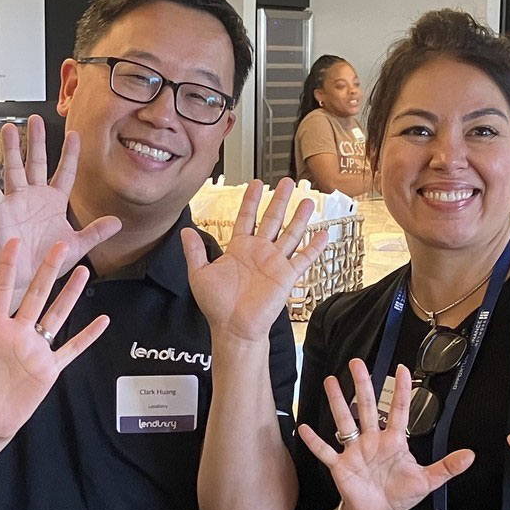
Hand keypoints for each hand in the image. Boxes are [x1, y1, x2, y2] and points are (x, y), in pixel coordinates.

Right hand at [0, 115, 119, 310]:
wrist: (25, 279)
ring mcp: (16, 202)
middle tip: (34, 119)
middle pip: (37, 162)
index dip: (70, 154)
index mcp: (55, 202)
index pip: (65, 172)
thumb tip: (118, 222)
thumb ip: (95, 232)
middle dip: (36, 141)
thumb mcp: (76, 246)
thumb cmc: (48, 262)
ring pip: (14, 169)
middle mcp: (35, 197)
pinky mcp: (0, 212)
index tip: (75, 135)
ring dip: (11, 149)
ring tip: (9, 128)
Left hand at [0, 238, 107, 448]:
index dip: (9, 267)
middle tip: (59, 244)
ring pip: (57, 315)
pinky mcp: (48, 369)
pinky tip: (102, 321)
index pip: (4, 290)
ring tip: (84, 270)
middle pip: (37, 295)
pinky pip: (71, 349)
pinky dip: (87, 336)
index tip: (15, 242)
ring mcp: (35, 350)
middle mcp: (18, 333)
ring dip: (70, 294)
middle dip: (48, 270)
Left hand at [182, 179, 327, 345]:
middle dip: (280, 200)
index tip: (257, 183)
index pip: (247, 217)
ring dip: (300, 217)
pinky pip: (303, 258)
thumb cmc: (217, 305)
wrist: (233, 327)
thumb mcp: (200, 274)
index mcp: (239, 248)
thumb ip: (194, 251)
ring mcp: (275, 262)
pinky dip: (314, 247)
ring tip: (308, 200)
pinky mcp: (286, 276)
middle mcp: (259, 252)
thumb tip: (184, 230)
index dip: (252, 200)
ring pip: (291, 234)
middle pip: (272, 219)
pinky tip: (324, 233)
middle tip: (287, 181)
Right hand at [297, 360, 474, 509]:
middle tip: (357, 363)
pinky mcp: (340, 466)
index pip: (398, 410)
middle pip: (366, 406)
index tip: (401, 369)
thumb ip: (446, 467)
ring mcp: (354, 451)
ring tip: (331, 381)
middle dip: (362, 384)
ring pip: (345, 421)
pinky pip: (325, 451)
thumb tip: (470, 456)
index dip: (400, 390)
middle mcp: (372, 440)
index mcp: (393, 441)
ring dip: (337, 402)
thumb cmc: (400, 494)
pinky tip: (304, 428)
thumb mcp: (427, 481)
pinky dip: (314, 441)